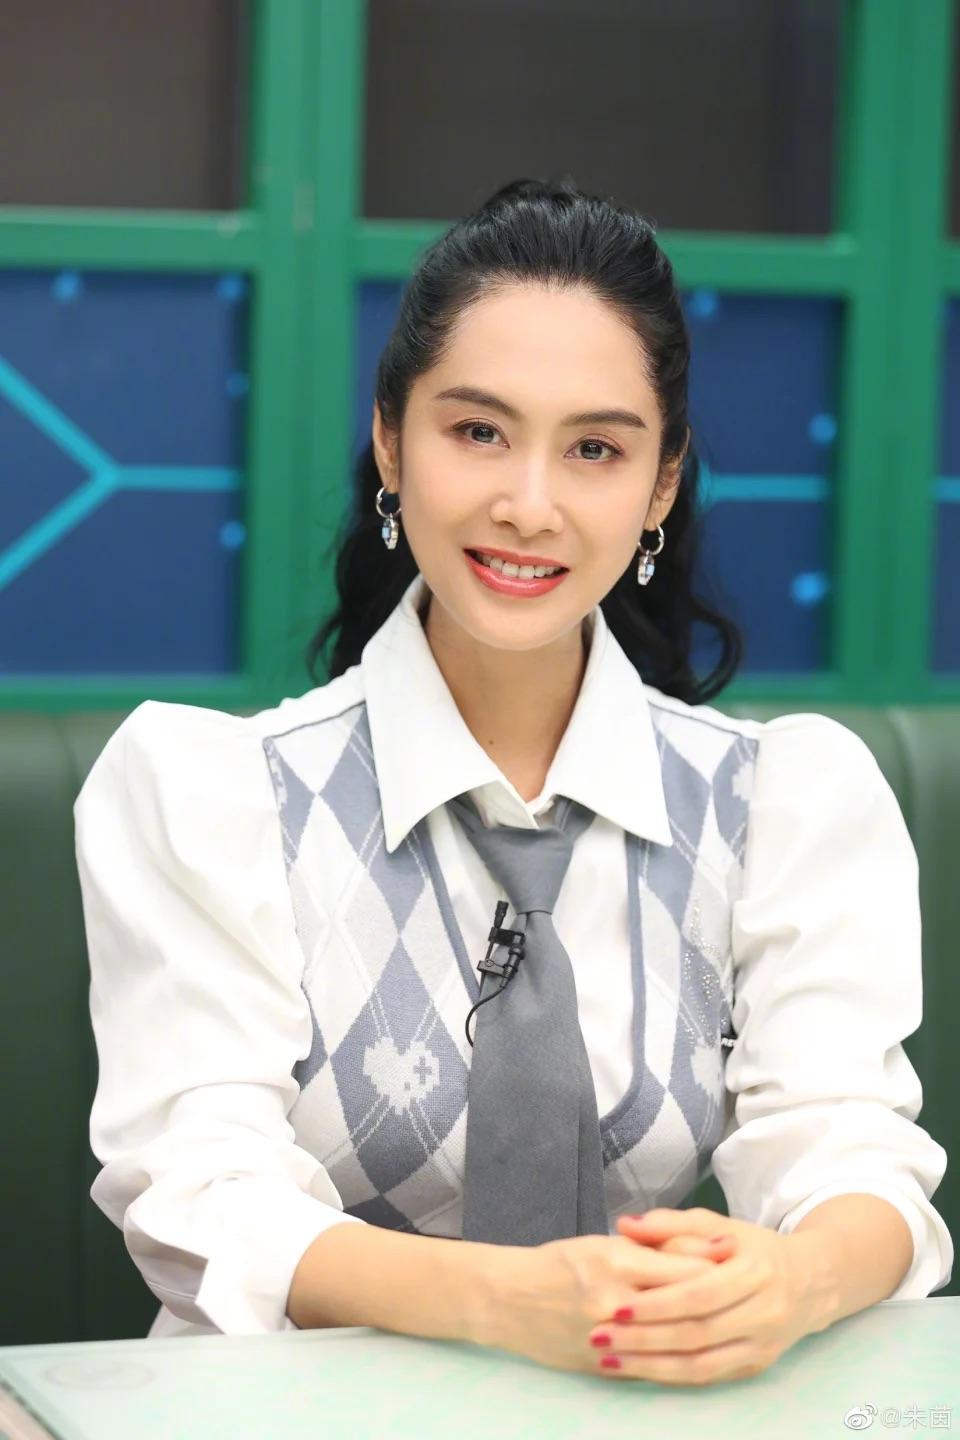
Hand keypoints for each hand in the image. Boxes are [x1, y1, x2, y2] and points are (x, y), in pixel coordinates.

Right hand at [480, 1232, 726, 1378]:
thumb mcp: (603, 1244)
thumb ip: (650, 1251)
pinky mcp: (603, 1366)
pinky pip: (652, 1367)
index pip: (681, 1267)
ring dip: (704, 1336)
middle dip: (719, 1302)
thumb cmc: (557, 1262)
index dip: (714, 1265)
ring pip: (672, 1343)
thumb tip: (708, 1252)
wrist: (508, 1299)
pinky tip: (699, 1354)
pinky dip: (678, 1361)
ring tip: (729, 1326)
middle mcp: (615, 1301)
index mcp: (615, 1261)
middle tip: (745, 1296)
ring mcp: (610, 1338)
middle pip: (684, 1306)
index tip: (739, 1259)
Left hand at [583, 1206, 818, 1385]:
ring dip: (652, 1367)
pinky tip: (639, 1370)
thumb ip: (669, 1224)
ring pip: (701, 1365)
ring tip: (609, 1361)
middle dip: (645, 1339)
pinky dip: (671, 1377)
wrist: (810, 1281)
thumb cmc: (753, 1248)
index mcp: (754, 1272)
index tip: (617, 1307)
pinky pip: (709, 1377)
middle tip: (601, 1338)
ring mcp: (762, 1345)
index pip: (699, 1294)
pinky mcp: (757, 1366)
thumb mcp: (717, 1225)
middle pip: (697, 1334)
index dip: (658, 1304)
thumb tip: (624, 1224)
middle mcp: (763, 1313)